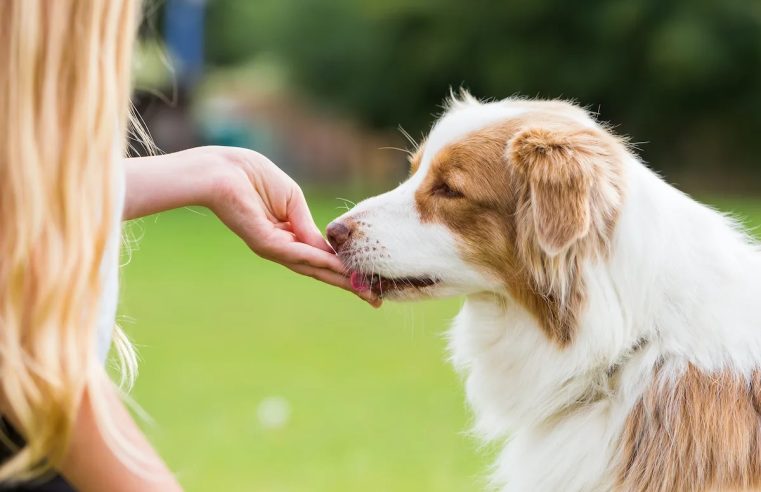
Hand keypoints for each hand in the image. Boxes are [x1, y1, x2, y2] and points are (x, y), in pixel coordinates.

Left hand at [201, 147, 381, 306]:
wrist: (223, 170)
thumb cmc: (254, 177)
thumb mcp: (293, 201)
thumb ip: (308, 225)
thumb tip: (327, 249)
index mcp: (288, 236)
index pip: (320, 258)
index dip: (344, 268)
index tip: (368, 280)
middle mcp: (281, 247)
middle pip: (319, 271)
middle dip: (347, 284)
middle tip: (374, 300)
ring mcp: (273, 248)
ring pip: (312, 268)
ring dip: (340, 278)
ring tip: (364, 290)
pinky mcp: (265, 243)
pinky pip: (298, 254)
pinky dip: (320, 261)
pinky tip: (339, 267)